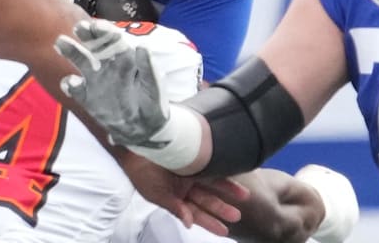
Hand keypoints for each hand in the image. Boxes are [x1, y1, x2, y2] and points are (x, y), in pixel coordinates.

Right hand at [54, 19, 168, 146]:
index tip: (97, 26)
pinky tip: (70, 82)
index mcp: (126, 59)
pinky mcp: (87, 98)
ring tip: (60, 42)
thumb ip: (149, 68)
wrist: (143, 130)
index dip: (106, 32)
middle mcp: (109, 66)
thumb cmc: (152, 103)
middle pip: (96, 46)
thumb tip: (142, 46)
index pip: (115, 41)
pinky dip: (71, 85)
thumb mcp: (155, 87)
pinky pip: (76, 89)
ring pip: (82, 62)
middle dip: (88, 35)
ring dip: (72, 51)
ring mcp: (96, 81)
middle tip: (79, 27)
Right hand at [118, 150, 247, 235]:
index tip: (225, 231)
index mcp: (176, 197)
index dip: (210, 222)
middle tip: (237, 215)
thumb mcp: (156, 194)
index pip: (196, 213)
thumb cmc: (141, 173)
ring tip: (244, 195)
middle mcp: (186, 186)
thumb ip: (174, 208)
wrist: (134, 147)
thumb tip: (188, 223)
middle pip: (208, 199)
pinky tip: (234, 173)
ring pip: (213, 183)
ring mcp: (190, 171)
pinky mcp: (193, 155)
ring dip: (228, 189)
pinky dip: (221, 169)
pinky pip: (211, 164)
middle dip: (222, 208)